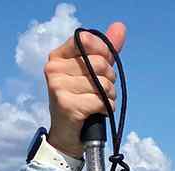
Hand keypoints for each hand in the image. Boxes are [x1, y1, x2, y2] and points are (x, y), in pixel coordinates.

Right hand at [44, 21, 126, 158]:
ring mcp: (58, 86)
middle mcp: (54, 69)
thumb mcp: (93, 74)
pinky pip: (100, 101)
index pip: (86, 40)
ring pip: (102, 84)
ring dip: (109, 97)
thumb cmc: (81, 103)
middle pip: (99, 64)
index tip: (104, 68)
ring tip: (99, 104)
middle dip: (109, 80)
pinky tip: (98, 113)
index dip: (103, 53)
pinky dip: (106, 108)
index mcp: (58, 57)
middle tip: (102, 92)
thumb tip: (120, 27)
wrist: (67, 138)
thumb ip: (106, 51)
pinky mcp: (66, 104)